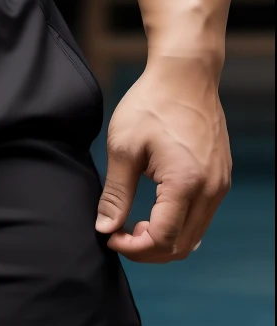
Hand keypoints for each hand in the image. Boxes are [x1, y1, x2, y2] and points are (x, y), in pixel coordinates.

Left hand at [95, 54, 230, 260]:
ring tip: (134, 225)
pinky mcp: (220, 178)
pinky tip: (155, 211)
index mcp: (186, 183)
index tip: (111, 238)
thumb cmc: (151, 103)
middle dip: (148, 250)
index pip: (163, 239)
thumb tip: (104, 229)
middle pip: (182, 246)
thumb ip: (116, 193)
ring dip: (164, 240)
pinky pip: (202, 217)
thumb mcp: (124, 147)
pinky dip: (178, 225)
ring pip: (194, 235)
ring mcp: (220, 184)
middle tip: (119, 235)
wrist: (185, 74)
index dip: (134, 248)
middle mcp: (211, 189)